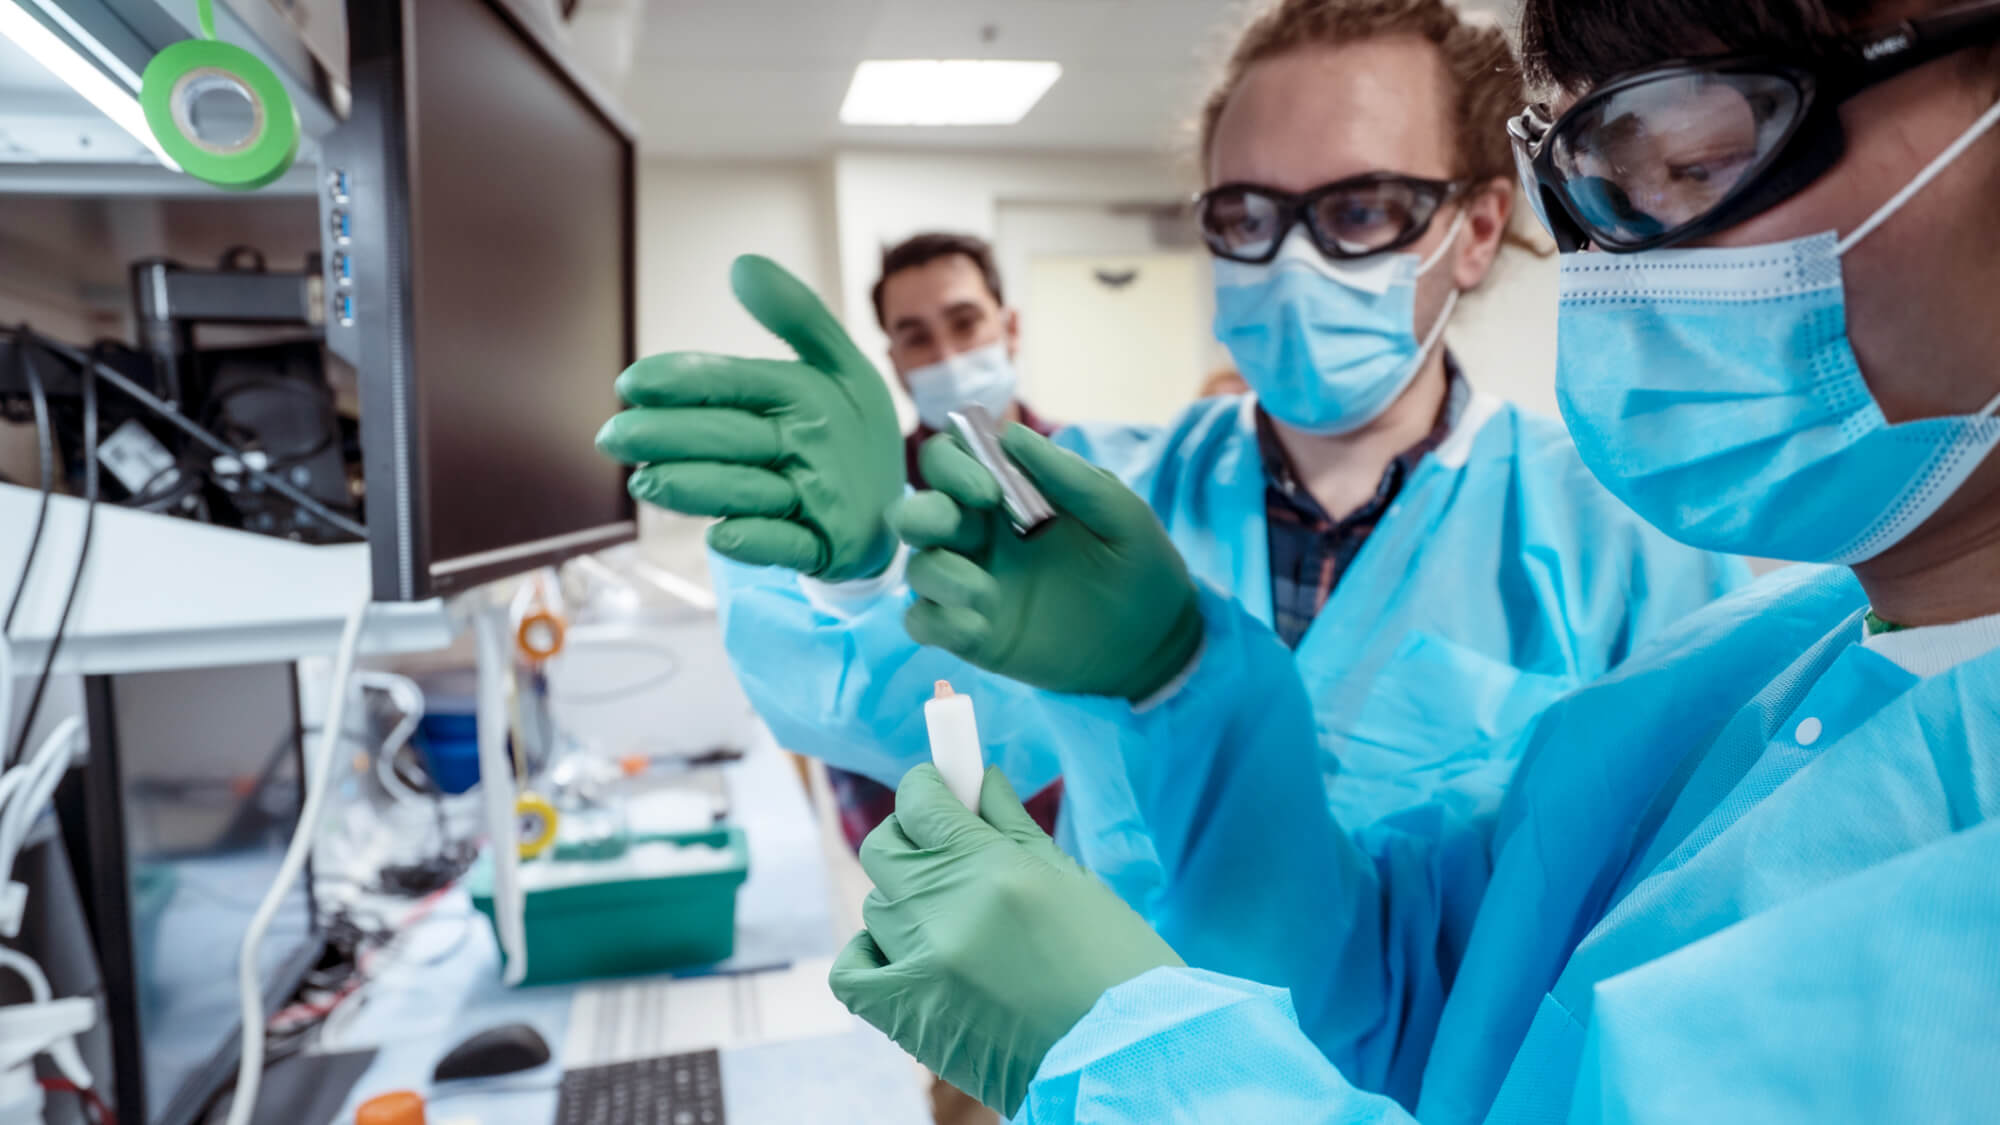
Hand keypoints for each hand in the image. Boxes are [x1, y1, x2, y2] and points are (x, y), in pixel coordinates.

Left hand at [595, 255, 902, 581]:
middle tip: (610, 437)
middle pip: (731, 436)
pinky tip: (719, 537)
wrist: (896, 513)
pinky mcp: (827, 546)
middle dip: (667, 436)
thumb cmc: (849, 433)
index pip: (740, 381)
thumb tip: (741, 264)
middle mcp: (817, 444)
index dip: (684, 380)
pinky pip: (787, 545)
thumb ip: (795, 315)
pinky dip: (756, 542)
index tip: (630, 384)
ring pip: (747, 490)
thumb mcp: (840, 367)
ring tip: (642, 483)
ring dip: (694, 488)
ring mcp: (822, 499)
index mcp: (814, 393)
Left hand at [829, 765, 1182, 1116]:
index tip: (942, 791)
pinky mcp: (907, 1018)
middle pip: (884, 847)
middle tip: (947, 849)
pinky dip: (871, 956)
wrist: (1124, 1058)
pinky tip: (907, 956)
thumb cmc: (1115, 965)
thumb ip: (1012, 826)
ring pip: (877, 907)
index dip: (929, 787)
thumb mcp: (1072, 881)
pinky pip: (853, 971)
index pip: (918, 800)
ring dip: (907, 903)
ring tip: (954, 921)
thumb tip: (980, 781)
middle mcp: (943, 911)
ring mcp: (919, 967)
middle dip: (912, 837)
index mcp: (990, 868)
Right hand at [888, 426, 1202, 699]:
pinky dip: (935, 621)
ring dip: (939, 574)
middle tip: (970, 527)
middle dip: (922, 514)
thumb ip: (1067, 474)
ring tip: (984, 593)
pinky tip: (977, 625)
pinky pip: (922, 622)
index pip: (948, 463)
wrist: (1157, 641)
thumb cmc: (1140, 566)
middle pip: (915, 513)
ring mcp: (974, 588)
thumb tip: (1009, 434)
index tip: (988, 487)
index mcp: (1006, 499)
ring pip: (917, 569)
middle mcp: (980, 539)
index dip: (951, 465)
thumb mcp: (1118, 513)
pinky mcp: (973, 636)